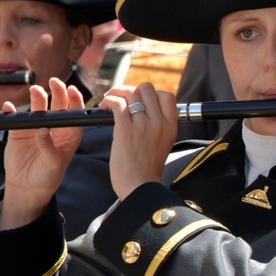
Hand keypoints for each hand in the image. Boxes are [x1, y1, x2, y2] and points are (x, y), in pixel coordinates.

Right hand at [0, 77, 83, 228]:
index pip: (74, 114)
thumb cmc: (47, 176)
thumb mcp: (53, 164)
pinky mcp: (19, 132)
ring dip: (37, 98)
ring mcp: (36, 128)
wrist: (27, 186)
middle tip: (54, 82)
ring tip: (35, 90)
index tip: (72, 90)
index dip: (75, 101)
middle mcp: (54, 128)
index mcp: (69, 135)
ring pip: (38, 109)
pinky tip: (9, 107)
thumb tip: (42, 130)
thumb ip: (48, 147)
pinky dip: (12, 112)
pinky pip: (16, 119)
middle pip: (57, 106)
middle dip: (58, 92)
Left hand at [103, 83, 177, 199]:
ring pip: (131, 93)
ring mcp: (143, 126)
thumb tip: (147, 109)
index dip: (152, 94)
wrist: (140, 186)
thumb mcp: (164, 144)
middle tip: (122, 99)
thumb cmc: (147, 168)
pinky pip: (118, 104)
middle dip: (132, 90)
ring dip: (116, 92)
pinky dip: (109, 100)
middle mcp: (159, 123)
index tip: (140, 101)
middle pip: (148, 89)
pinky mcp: (126, 131)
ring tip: (108, 100)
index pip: (167, 96)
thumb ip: (160, 126)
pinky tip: (104, 106)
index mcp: (171, 126)